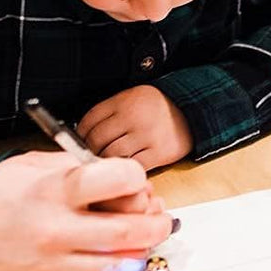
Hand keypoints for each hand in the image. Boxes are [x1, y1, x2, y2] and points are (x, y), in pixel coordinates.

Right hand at [0, 151, 171, 270]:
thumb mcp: (35, 164)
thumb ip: (78, 168)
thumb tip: (120, 178)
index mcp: (57, 190)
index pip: (120, 179)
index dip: (138, 178)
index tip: (137, 182)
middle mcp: (58, 229)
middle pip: (129, 230)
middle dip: (156, 224)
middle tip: (160, 220)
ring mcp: (53, 265)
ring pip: (119, 267)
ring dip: (138, 254)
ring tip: (138, 243)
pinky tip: (111, 265)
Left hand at [78, 85, 192, 169]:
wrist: (191, 109)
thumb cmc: (156, 106)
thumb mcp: (131, 98)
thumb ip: (109, 113)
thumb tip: (83, 134)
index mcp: (124, 101)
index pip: (90, 120)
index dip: (80, 134)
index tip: (80, 142)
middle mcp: (133, 117)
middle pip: (97, 140)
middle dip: (90, 151)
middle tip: (90, 157)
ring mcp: (146, 136)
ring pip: (112, 156)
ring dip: (106, 164)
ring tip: (106, 165)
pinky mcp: (159, 153)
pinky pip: (133, 167)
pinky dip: (125, 171)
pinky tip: (124, 170)